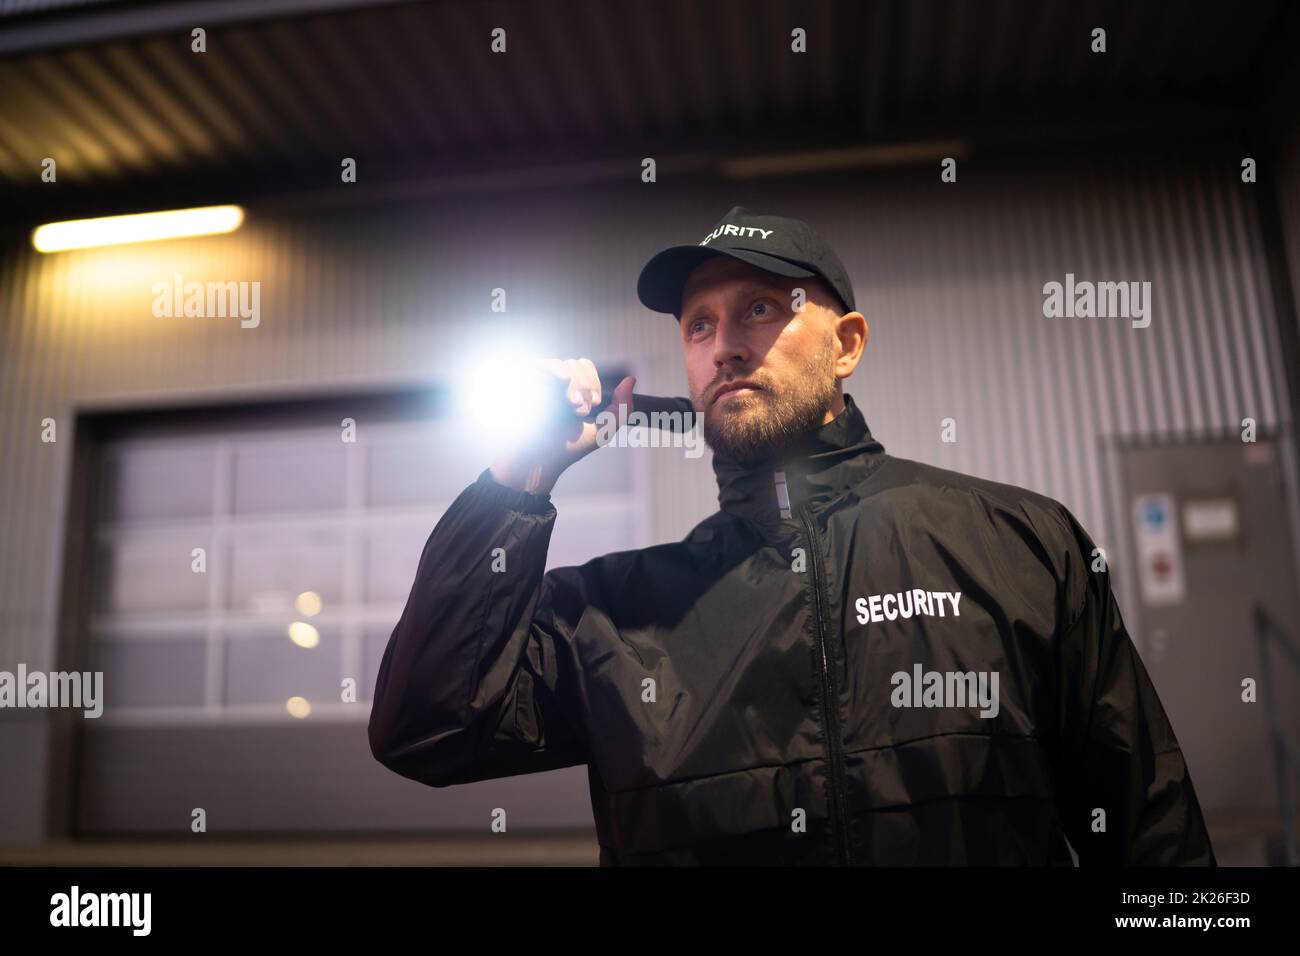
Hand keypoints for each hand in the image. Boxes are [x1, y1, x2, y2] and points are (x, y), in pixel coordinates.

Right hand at [489, 357, 635, 494]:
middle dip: (586, 387)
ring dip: (572, 386)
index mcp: (571, 388)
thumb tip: (631, 379)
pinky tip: (561, 382)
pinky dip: (553, 370)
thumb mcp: (603, 430)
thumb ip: (622, 408)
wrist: (538, 462)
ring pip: (561, 364)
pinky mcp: (521, 383)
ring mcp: (537, 381)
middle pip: (577, 363)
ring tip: (568, 408)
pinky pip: (540, 364)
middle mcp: (553, 382)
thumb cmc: (566, 448)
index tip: (593, 407)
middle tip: (579, 411)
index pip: (585, 366)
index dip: (594, 384)